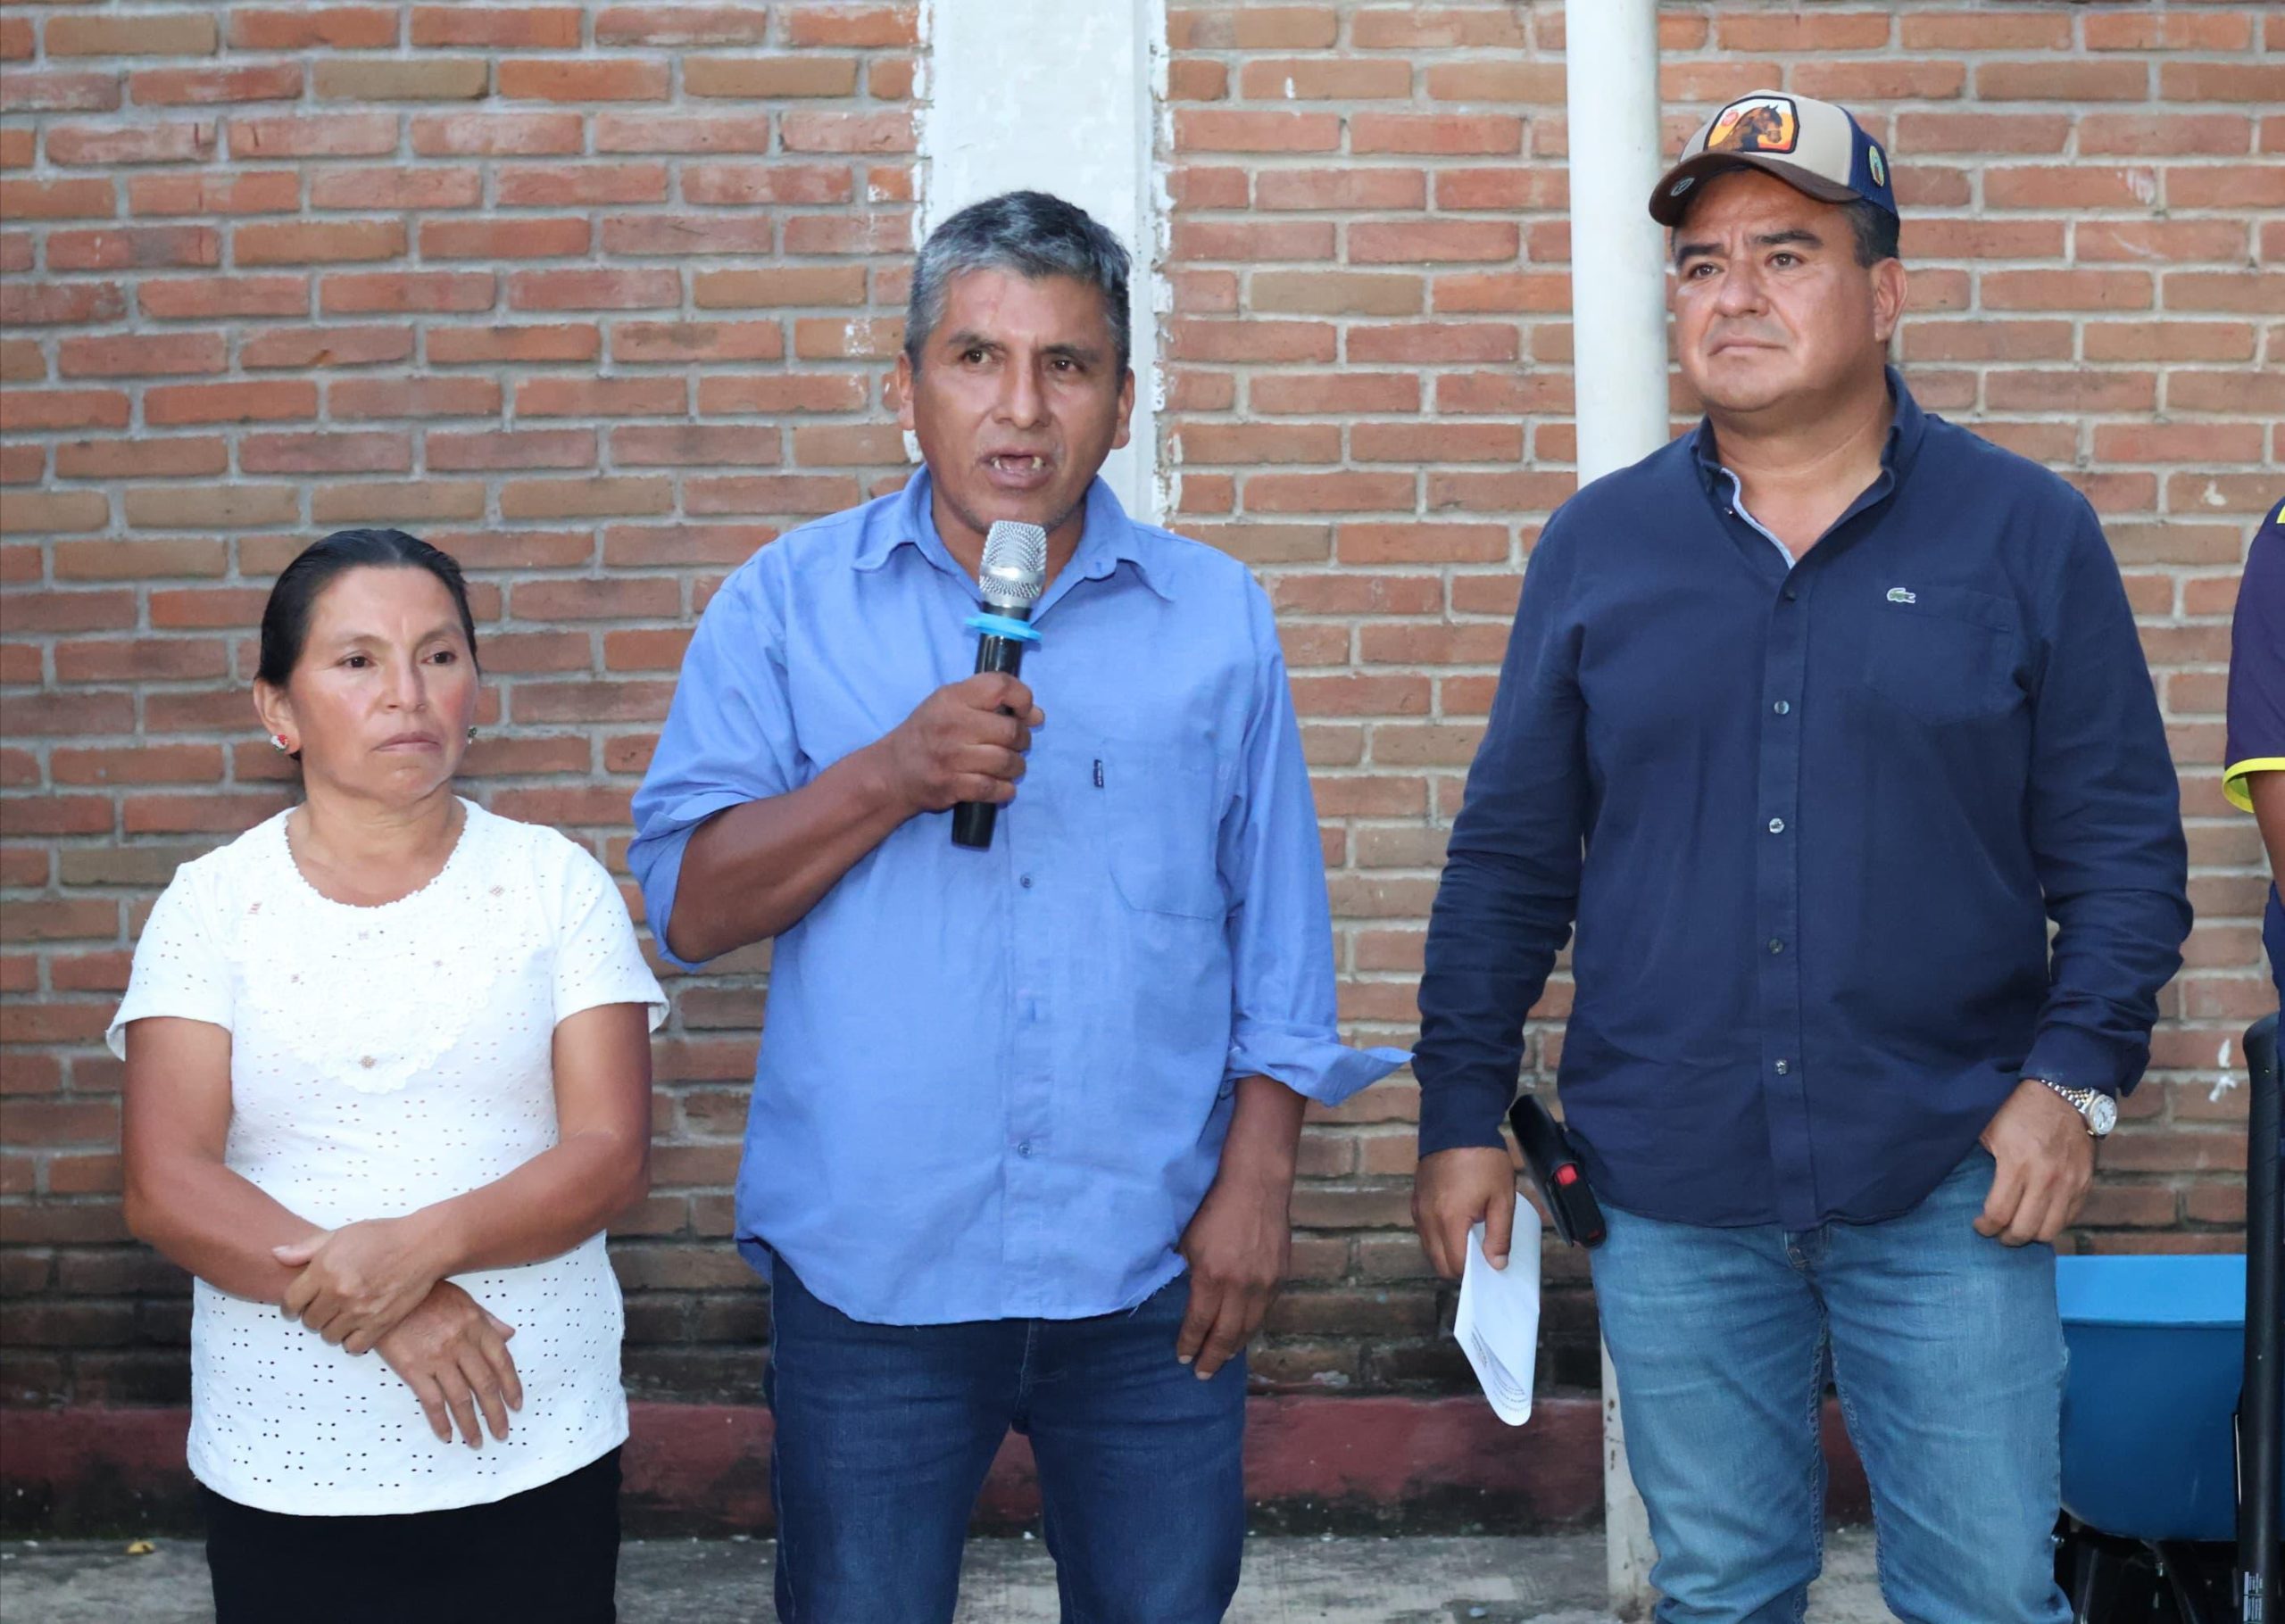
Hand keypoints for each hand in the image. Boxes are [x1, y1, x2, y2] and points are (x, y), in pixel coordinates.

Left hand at [275, 1216, 447, 1353]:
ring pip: (329, 1336)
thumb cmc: (383, 1236)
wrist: (424, 1245)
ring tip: (342, 1316)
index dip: (290, 1307)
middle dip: (313, 1315)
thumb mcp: (341, 1234)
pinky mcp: (380, 1323)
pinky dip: (352, 1340)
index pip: (291, 1302)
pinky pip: (353, 1345)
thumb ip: (305, 1249)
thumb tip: (276, 1255)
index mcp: (325, 1269)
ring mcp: (360, 1310)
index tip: (296, 1307)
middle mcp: (339, 1292)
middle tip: (325, 1306)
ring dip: (332, 1328)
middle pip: (310, 1321)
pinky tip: (358, 1326)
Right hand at [374, 1281, 521, 1448]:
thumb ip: (487, 1319)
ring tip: (477, 1442)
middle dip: (496, 1413)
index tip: (516, 1405)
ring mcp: (437, 1358)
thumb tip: (509, 1334)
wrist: (387, 1290)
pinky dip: (440, 1421)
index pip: (502, 1361)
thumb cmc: (425, 1293)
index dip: (511, 1386)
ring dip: (471, 1424)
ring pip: (461, 1398)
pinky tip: (447, 1436)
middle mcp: (461, 1344)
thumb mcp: (462, 1299)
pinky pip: (431, 1401)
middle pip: (485, 1385)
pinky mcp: (413, 1368)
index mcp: (476, 1325)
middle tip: (502, 1433)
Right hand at [874, 674, 1043, 815]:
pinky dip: (1005, 790)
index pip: (1000, 686)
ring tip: (1010, 766)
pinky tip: (1001, 786)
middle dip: (1023, 740)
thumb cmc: (927, 732)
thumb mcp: (949, 704)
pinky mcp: (952, 785)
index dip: (1022, 697)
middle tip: (1016, 745)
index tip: (1024, 712)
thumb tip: (1037, 716)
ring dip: (1017, 767)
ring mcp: (952, 757)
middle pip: (1011, 730)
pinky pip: (994, 788)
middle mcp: (953, 724)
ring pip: (1007, 762)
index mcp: (953, 698)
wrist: (892, 771)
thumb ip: (991, 703)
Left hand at [1175, 1165, 1292, 1379]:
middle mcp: (1240, 1286)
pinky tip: (1243, 1332)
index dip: (1190, 1344)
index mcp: (1212, 1277)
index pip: (1199, 1323)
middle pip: (1226, 1334)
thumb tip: (1183, 1298)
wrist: (1256, 1186)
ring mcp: (1264, 1283)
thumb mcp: (1189, 1241)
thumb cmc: (1214, 1209)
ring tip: (1222, 1358)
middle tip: (1202, 1373)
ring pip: (1250, 1327)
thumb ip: (1188, 1273)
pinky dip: (1252, 1326)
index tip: (1183, 1358)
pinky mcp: (1280, 1277)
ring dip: (1234, 1346)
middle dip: (1213, 1357)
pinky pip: (1265, 1311)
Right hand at [1413, 1146, 1517, 1278]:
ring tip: (1470, 1236)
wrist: (1458, 1124)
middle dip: (1459, 1266)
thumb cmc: (1483, 1160)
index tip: (1489, 1263)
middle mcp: (1427, 1219)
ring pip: (1429, 1248)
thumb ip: (1499, 1235)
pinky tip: (1456, 1223)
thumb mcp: (1502, 1198)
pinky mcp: (1415, 1199)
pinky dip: (1437, 1236)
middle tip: (1480, 1253)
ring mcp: (1418, 1209)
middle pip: (1438, 1263)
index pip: (1456, 1265)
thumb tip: (1496, 1265)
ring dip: (1447, 1251)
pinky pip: (1424, 1230)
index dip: (1474, 1270)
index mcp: (1449, 1220)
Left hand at [1975, 1079, 2094, 1245]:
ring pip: (2051, 1230)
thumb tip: (1963, 1185)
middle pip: (2026, 1229)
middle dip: (2007, 1237)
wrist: (2065, 1092)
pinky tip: (2039, 1215)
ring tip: (2018, 1228)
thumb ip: (1979, 1159)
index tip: (1979, 1225)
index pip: (1999, 1214)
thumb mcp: (1988, 1128)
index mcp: (2017, 1164)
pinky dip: (2053, 1222)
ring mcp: (2070, 1182)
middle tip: (1997, 1233)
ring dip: (2032, 1235)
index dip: (1986, 1226)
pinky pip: (2070, 1217)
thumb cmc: (2018, 1108)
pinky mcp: (2086, 1183)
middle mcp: (2047, 1178)